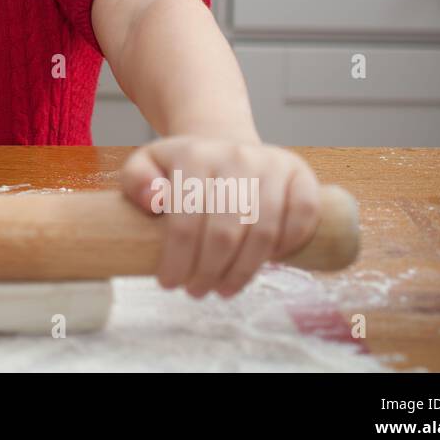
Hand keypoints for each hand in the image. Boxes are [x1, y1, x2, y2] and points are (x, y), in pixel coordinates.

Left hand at [119, 135, 320, 298]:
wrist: (224, 147)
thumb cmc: (183, 168)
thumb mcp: (147, 165)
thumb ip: (136, 179)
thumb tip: (153, 200)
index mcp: (195, 154)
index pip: (186, 219)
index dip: (178, 259)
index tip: (169, 282)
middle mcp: (237, 156)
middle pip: (225, 232)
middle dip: (208, 272)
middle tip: (196, 291)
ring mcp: (272, 164)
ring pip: (264, 232)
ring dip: (243, 271)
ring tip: (223, 289)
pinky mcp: (301, 175)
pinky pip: (303, 217)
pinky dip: (287, 247)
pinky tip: (265, 264)